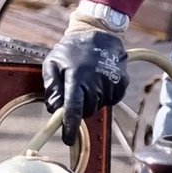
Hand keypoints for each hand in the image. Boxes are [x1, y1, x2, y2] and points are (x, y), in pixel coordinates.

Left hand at [41, 29, 128, 144]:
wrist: (99, 33)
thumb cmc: (71, 49)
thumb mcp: (52, 62)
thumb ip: (50, 86)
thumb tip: (53, 107)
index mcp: (77, 79)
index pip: (73, 110)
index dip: (69, 127)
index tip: (67, 139)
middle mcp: (96, 83)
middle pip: (87, 111)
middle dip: (79, 108)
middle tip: (75, 93)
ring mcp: (110, 84)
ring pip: (99, 106)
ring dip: (92, 100)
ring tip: (87, 81)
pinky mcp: (121, 84)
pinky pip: (111, 100)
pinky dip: (103, 95)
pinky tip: (98, 80)